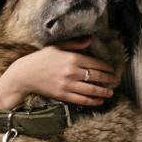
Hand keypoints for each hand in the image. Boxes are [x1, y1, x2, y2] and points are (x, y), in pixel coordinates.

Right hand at [0, 38, 116, 108]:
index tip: (112, 70)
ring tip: (110, 92)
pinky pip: (82, 100)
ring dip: (103, 91)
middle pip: (96, 77)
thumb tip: (90, 40)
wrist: (25, 74)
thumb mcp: (57, 47)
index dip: (106, 68)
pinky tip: (99, 101)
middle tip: (115, 81)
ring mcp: (67, 85)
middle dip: (108, 80)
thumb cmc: (41, 59)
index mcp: (72, 58)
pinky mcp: (62, 95)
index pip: (95, 63)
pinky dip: (93, 101)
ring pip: (91, 90)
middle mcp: (72, 71)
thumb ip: (75, 44)